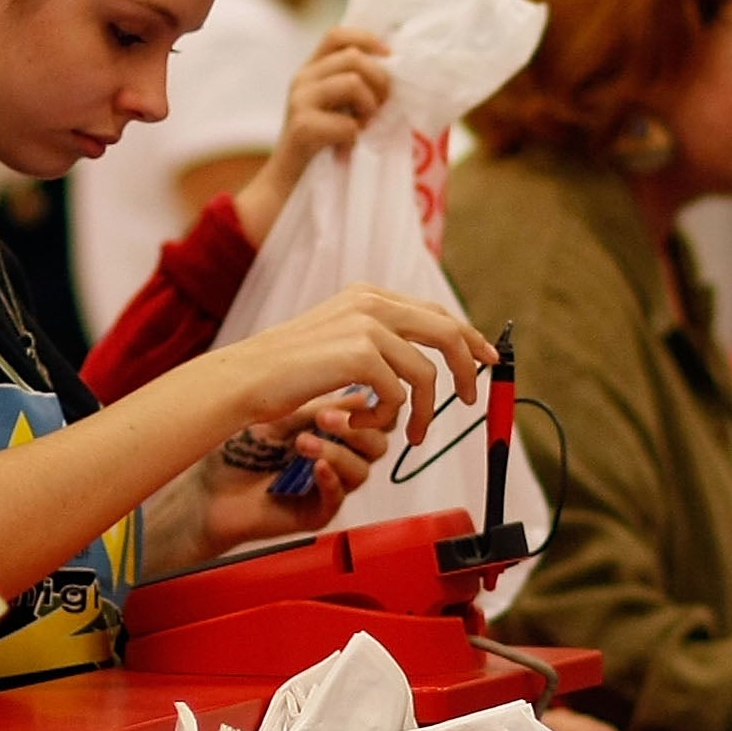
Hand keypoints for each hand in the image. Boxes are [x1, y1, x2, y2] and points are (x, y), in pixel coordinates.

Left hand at [196, 390, 395, 547]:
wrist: (208, 489)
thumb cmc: (239, 451)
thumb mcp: (282, 417)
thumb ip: (321, 406)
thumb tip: (362, 391)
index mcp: (334, 434)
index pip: (374, 422)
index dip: (370, 409)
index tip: (348, 396)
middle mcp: (337, 460)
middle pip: (377, 446)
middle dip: (356, 429)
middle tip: (325, 417)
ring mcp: (328, 488)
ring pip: (361, 472)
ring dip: (338, 453)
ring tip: (303, 442)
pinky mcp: (316, 513)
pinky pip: (337, 498)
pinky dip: (330, 479)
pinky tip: (315, 466)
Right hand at [218, 284, 497, 446]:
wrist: (245, 379)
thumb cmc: (286, 372)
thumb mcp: (338, 345)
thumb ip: (378, 343)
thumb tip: (423, 364)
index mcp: (368, 295)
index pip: (436, 312)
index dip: (467, 337)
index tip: (486, 360)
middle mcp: (372, 303)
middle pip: (447, 331)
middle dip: (468, 367)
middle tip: (469, 399)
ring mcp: (367, 326)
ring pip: (426, 373)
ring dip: (423, 412)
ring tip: (409, 435)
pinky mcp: (361, 354)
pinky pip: (398, 395)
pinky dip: (384, 419)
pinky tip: (357, 424)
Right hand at [235, 29, 393, 246]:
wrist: (286, 188)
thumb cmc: (321, 151)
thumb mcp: (338, 110)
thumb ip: (355, 88)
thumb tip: (396, 73)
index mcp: (311, 71)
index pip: (338, 34)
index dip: (368, 39)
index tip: (390, 58)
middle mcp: (301, 79)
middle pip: (354, 57)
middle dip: (380, 81)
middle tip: (382, 109)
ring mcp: (298, 101)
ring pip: (352, 83)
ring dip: (369, 108)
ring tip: (364, 129)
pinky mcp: (302, 128)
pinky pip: (347, 122)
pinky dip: (356, 137)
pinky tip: (348, 149)